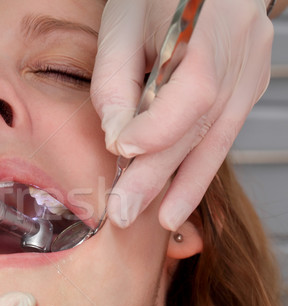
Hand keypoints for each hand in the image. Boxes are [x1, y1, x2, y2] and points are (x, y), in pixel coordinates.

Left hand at [91, 0, 273, 229]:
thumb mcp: (121, 24)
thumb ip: (115, 82)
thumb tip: (117, 139)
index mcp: (211, 29)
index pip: (193, 94)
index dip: (157, 130)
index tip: (120, 150)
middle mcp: (242, 55)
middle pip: (201, 127)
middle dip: (159, 174)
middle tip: (125, 211)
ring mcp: (250, 72)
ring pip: (218, 139)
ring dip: (187, 184)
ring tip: (162, 220)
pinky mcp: (246, 86)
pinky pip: (222, 133)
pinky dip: (199, 166)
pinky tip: (180, 194)